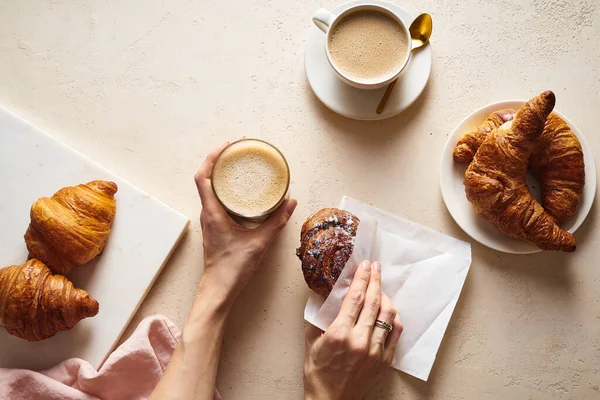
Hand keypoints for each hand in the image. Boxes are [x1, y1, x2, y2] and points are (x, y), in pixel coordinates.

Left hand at [194, 141, 296, 302]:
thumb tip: (291, 203)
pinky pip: (215, 200)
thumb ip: (276, 222)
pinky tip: (240, 191)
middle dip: (219, 161)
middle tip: (236, 150)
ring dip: (221, 175)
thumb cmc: (233, 268)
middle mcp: (207, 213)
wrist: (219, 289)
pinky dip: (225, 190)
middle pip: (206, 179)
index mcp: (212, 212)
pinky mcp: (214, 226)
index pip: (203, 177)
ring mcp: (209, 220)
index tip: (227, 146)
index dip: (212, 157)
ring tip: (238, 165)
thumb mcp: (259, 243)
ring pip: (210, 190)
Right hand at [303, 261, 402, 399]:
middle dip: (376, 280)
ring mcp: (374, 351)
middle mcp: (359, 341)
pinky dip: (394, 317)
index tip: (365, 265)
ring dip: (386, 297)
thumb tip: (323, 294)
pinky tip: (389, 310)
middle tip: (375, 267)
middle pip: (374, 302)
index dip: (362, 278)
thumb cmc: (318, 373)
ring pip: (388, 315)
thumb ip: (317, 316)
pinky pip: (396, 332)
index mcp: (339, 334)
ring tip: (380, 288)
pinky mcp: (384, 360)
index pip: (355, 298)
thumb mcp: (311, 341)